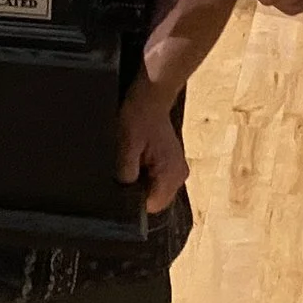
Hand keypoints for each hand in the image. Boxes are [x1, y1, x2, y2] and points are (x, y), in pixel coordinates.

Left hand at [116, 78, 187, 213]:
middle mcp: (179, 175)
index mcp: (171, 172)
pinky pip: (156, 180)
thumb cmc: (139, 116)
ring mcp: (177, 170)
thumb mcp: (127, 144)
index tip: (122, 185)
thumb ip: (126, 172)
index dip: (134, 199)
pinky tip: (137, 159)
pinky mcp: (171, 165)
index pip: (152, 205)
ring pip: (154, 190)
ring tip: (132, 160)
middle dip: (138, 190)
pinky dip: (145, 174)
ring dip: (141, 181)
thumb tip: (123, 192)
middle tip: (126, 168)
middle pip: (154, 199)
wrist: (151, 96)